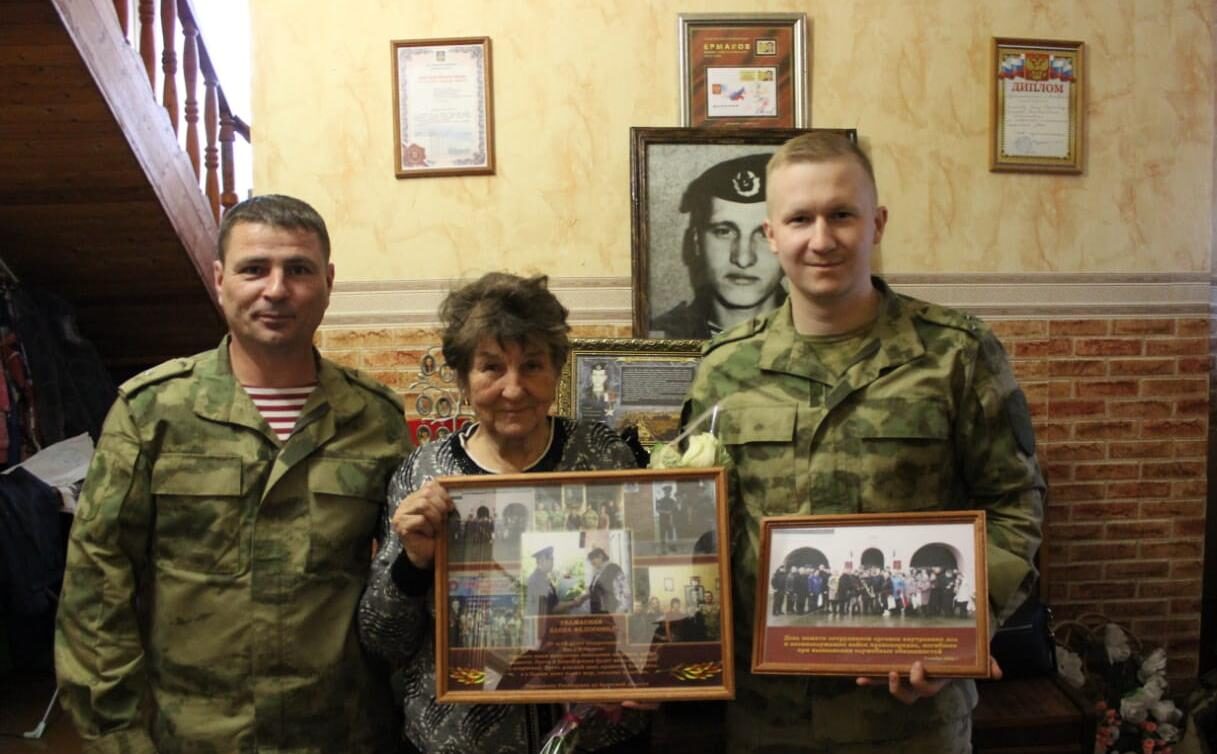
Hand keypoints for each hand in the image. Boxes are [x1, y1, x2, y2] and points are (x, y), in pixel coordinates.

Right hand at [390, 480, 452, 568]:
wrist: (426, 555)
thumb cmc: (434, 534)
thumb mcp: (440, 514)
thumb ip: (443, 501)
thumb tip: (457, 488)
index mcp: (416, 497)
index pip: (430, 485)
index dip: (443, 493)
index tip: (451, 506)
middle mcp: (406, 503)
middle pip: (426, 493)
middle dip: (440, 505)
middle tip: (445, 518)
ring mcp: (401, 514)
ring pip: (423, 505)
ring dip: (435, 517)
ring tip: (437, 527)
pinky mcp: (401, 526)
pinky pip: (420, 520)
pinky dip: (429, 527)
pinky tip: (429, 534)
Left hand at [855, 657, 1002, 703]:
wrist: (952, 645)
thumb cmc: (963, 651)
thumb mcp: (976, 655)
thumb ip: (987, 662)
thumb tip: (998, 673)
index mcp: (936, 681)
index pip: (926, 689)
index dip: (919, 680)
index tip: (917, 664)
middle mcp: (920, 683)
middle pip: (907, 696)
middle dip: (897, 688)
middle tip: (894, 671)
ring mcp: (907, 677)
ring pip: (891, 688)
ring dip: (878, 684)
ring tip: (865, 677)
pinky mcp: (897, 668)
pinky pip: (882, 676)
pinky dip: (870, 677)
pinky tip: (858, 675)